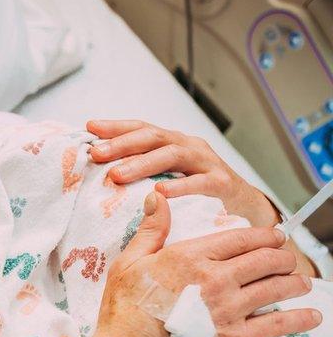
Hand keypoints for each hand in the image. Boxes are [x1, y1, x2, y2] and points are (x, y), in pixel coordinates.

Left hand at [87, 119, 277, 226]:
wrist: (247, 209)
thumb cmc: (197, 194)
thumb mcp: (168, 177)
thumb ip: (141, 171)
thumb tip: (101, 172)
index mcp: (172, 143)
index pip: (141, 128)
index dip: (116, 127)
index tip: (89, 127)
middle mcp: (189, 146)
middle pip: (153, 137)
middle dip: (122, 143)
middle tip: (96, 153)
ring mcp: (207, 163)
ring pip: (172, 155)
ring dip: (142, 164)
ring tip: (117, 175)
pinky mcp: (224, 184)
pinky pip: (200, 183)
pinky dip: (180, 187)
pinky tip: (159, 193)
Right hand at [91, 192, 320, 336]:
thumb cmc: (123, 314)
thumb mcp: (128, 265)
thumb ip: (150, 231)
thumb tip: (158, 198)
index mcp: (189, 257)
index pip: (240, 238)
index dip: (264, 236)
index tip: (274, 237)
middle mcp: (214, 279)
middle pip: (265, 260)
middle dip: (283, 256)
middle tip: (287, 258)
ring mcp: (228, 309)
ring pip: (276, 288)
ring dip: (295, 283)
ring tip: (301, 283)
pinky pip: (277, 324)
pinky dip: (300, 319)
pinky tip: (312, 316)